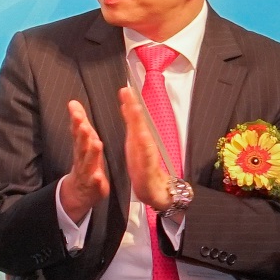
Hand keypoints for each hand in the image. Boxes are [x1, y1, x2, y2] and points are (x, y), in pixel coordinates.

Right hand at [56, 99, 111, 222]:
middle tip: (83, 125)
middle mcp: (82, 159)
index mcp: (81, 147)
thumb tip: (72, 102)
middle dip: (82, 136)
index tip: (75, 111)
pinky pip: (96, 183)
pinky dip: (97, 180)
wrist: (78, 192)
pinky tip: (99, 176)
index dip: (76, 122)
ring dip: (92, 154)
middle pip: (81, 146)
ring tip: (97, 144)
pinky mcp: (95, 186)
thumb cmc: (83, 163)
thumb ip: (78, 123)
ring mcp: (88, 173)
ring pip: (89, 163)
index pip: (77, 132)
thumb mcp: (80, 142)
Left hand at [117, 85, 180, 210]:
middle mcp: (145, 144)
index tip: (124, 88)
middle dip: (134, 108)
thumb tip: (128, 104)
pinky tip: (142, 138)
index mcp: (138, 138)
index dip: (130, 103)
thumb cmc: (144, 165)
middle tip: (128, 92)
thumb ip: (132, 122)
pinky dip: (145, 149)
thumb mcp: (135, 141)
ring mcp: (148, 155)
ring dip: (139, 125)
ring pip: (144, 138)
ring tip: (134, 111)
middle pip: (140, 123)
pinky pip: (147, 158)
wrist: (155, 190)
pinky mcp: (149, 169)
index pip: (134, 118)